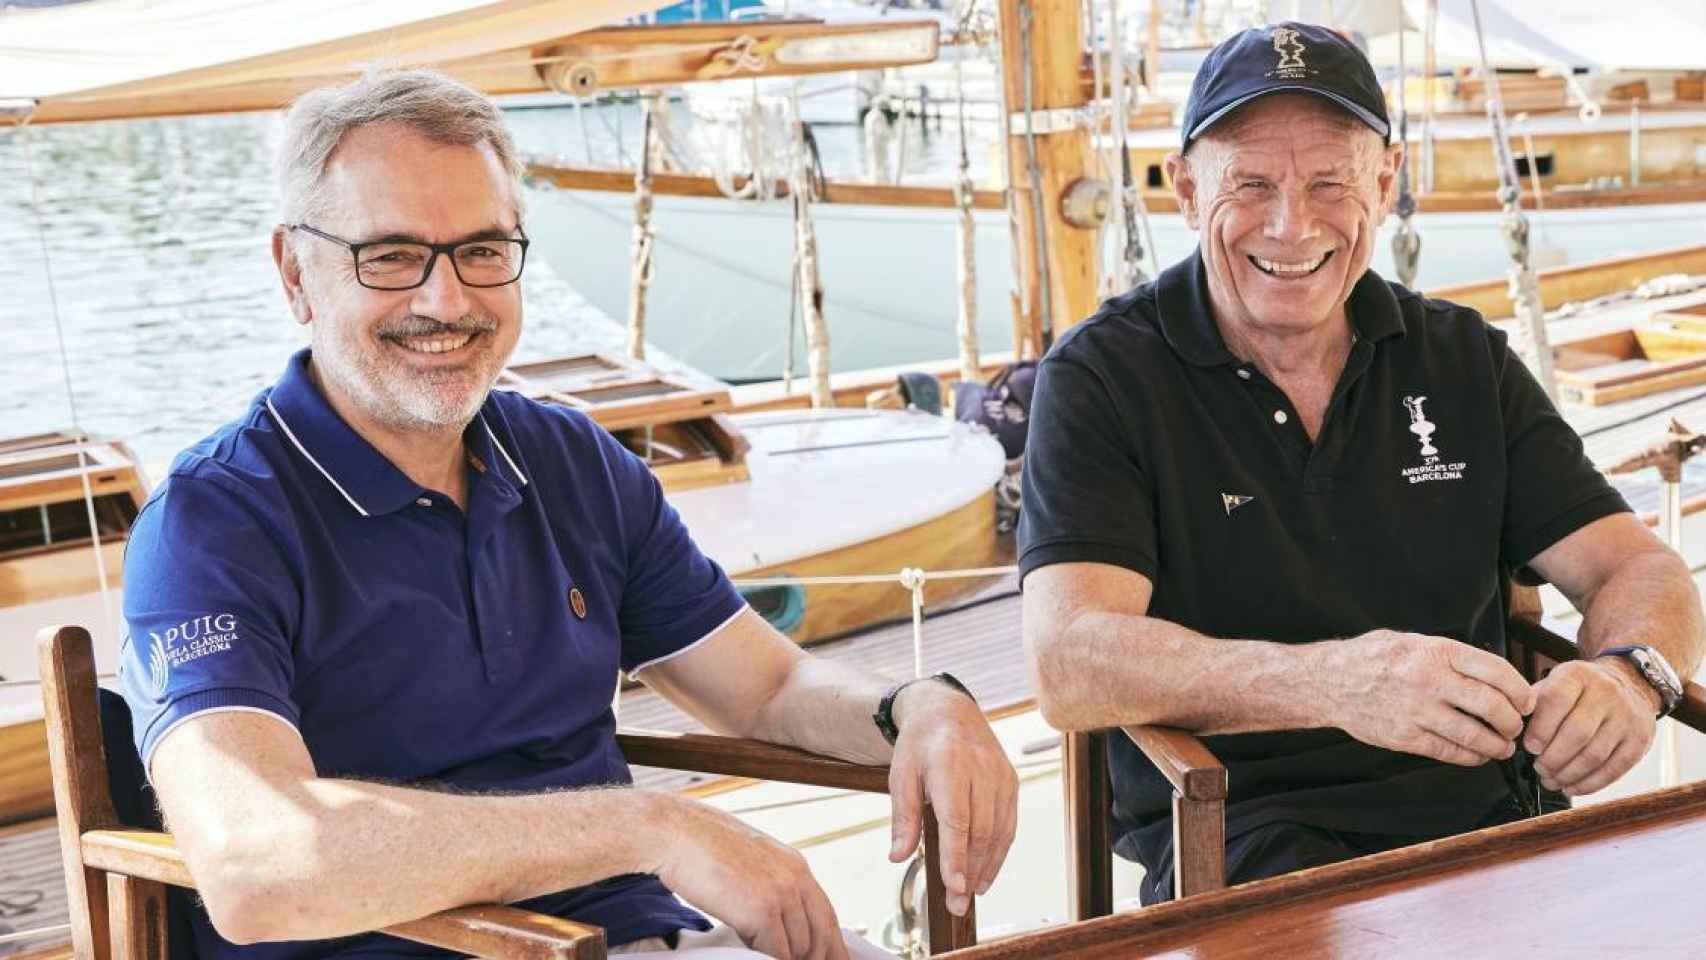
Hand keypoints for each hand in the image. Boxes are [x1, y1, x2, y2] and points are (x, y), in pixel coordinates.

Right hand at [650, 794, 847, 959]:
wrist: (675, 832)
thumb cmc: (702, 846)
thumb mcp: (750, 861)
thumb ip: (771, 885)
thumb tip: (778, 918)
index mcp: (795, 866)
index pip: (826, 915)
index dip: (829, 945)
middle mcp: (795, 878)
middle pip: (821, 935)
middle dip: (812, 958)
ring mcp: (781, 894)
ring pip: (798, 948)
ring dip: (783, 958)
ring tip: (762, 955)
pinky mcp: (761, 911)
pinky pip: (775, 953)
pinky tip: (750, 953)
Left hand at [887, 681, 1017, 915]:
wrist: (948, 710)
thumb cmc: (920, 745)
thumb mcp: (900, 775)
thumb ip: (903, 817)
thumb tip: (898, 856)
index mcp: (948, 764)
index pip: (956, 819)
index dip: (956, 856)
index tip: (953, 886)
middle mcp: (981, 769)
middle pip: (980, 831)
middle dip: (970, 871)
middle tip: (956, 904)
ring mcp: (1001, 775)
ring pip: (999, 831)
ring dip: (987, 867)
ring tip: (970, 894)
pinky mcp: (1011, 781)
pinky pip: (1009, 823)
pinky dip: (999, 852)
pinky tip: (986, 872)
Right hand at [1325, 630, 1535, 765]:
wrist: (1328, 681)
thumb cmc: (1373, 658)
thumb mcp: (1413, 642)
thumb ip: (1450, 656)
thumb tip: (1495, 677)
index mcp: (1436, 652)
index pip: (1497, 671)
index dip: (1520, 690)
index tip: (1526, 701)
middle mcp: (1429, 680)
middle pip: (1493, 705)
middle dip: (1513, 721)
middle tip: (1516, 726)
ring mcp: (1416, 710)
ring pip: (1475, 734)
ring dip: (1498, 745)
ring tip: (1503, 746)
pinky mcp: (1405, 736)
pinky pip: (1449, 752)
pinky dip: (1471, 757)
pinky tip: (1478, 755)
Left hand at [1525, 659, 1657, 796]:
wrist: (1629, 683)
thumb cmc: (1581, 690)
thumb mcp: (1555, 682)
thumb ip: (1535, 704)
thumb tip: (1513, 731)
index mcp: (1578, 675)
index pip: (1556, 700)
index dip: (1540, 728)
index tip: (1529, 747)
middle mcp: (1606, 693)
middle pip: (1576, 733)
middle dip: (1552, 758)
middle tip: (1539, 768)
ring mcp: (1627, 717)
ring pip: (1594, 755)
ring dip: (1568, 774)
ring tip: (1551, 780)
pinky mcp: (1640, 740)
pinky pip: (1614, 769)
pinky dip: (1589, 783)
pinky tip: (1572, 787)